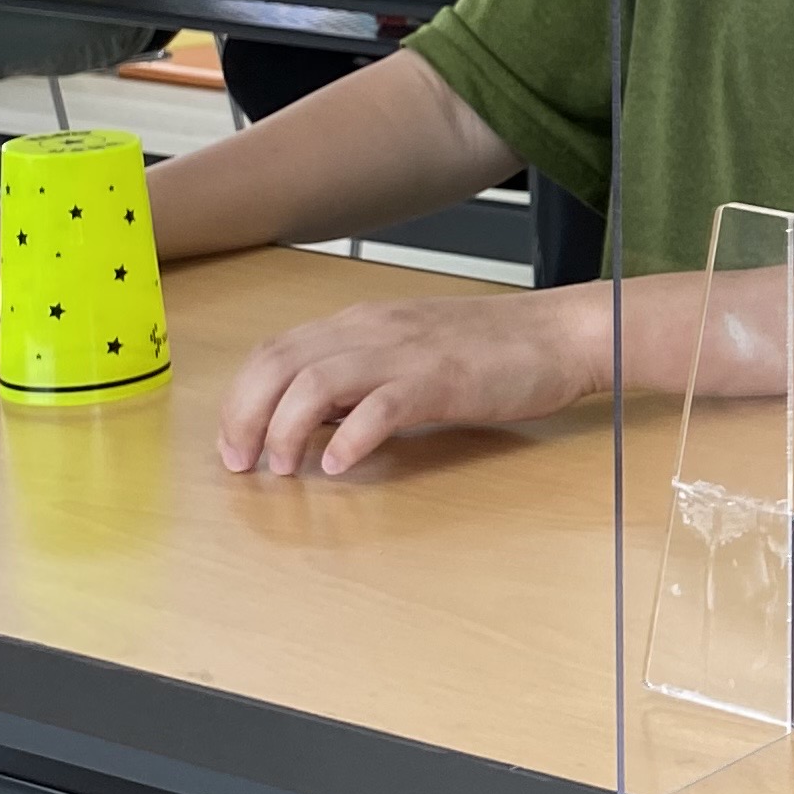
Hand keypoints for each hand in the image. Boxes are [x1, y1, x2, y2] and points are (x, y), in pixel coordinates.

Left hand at [219, 285, 606, 477]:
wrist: (560, 334)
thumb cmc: (492, 349)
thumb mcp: (408, 352)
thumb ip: (358, 376)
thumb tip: (309, 418)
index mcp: (361, 324)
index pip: (274, 352)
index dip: (240, 399)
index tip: (233, 442)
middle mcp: (372, 331)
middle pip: (278, 365)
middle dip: (245, 417)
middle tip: (242, 464)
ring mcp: (405, 353)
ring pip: (314, 384)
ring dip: (286, 431)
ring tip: (285, 470)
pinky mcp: (440, 381)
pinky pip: (379, 407)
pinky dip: (349, 439)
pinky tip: (341, 466)